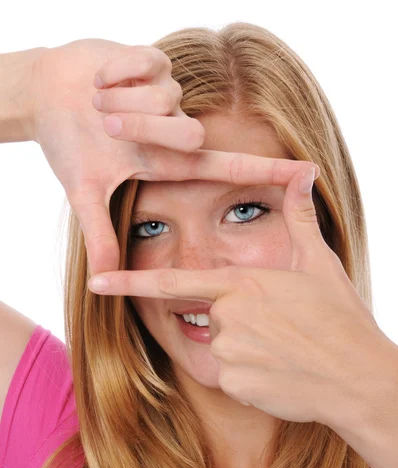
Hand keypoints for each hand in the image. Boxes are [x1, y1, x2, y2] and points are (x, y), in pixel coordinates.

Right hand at [30, 39, 318, 276]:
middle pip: (190, 133)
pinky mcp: (155, 56)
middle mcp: (176, 128)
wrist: (47, 92)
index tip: (306, 174)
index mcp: (167, 161)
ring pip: (161, 98)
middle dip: (142, 127)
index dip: (264, 172)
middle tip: (105, 126)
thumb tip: (99, 282)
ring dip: (118, 100)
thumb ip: (99, 233)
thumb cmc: (72, 142)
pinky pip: (144, 64)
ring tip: (97, 103)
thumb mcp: (84, 190)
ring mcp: (168, 93)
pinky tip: (101, 79)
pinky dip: (114, 71)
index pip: (224, 168)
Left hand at [87, 164, 395, 427]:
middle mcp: (226, 315)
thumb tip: (304, 172)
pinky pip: (231, 376)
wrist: (355, 376)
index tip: (95, 283)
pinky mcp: (232, 382)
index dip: (129, 283)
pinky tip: (280, 373)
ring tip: (284, 350)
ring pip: (222, 347)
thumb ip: (300, 218)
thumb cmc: (339, 317)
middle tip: (282, 330)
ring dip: (247, 349)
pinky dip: (251, 375)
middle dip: (239, 323)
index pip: (172, 281)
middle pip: (212, 317)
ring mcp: (227, 350)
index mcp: (240, 282)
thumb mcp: (320, 263)